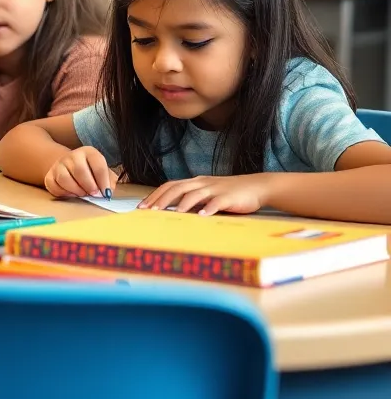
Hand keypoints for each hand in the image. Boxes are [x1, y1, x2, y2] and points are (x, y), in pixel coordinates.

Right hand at [44, 146, 117, 197]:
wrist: (69, 167)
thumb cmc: (90, 172)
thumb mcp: (103, 172)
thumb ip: (109, 180)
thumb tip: (108, 191)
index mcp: (89, 152)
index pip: (98, 164)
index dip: (103, 181)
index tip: (105, 193)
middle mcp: (72, 155)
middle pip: (79, 170)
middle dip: (89, 185)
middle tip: (94, 194)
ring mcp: (59, 165)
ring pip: (64, 178)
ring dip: (76, 190)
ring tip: (83, 194)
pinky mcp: (49, 175)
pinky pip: (54, 186)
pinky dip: (63, 193)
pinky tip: (71, 194)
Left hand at [139, 174, 274, 215]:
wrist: (257, 186)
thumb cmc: (229, 192)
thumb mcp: (207, 193)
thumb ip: (192, 199)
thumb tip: (172, 210)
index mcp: (195, 182)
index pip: (170, 186)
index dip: (155, 195)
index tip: (142, 206)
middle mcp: (202, 183)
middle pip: (177, 188)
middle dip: (162, 199)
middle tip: (149, 211)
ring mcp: (215, 189)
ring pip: (194, 194)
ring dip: (182, 204)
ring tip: (171, 214)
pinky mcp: (228, 197)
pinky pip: (217, 202)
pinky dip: (208, 209)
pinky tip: (202, 216)